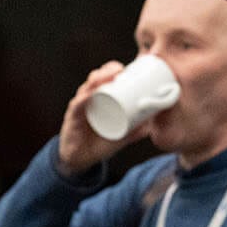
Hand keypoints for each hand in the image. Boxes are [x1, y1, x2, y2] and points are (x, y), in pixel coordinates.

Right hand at [56, 62, 147, 176]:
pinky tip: (89, 95)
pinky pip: (77, 106)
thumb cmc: (99, 142)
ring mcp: (79, 108)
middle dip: (107, 71)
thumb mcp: (121, 135)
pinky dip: (83, 100)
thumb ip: (136, 130)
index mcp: (97, 99)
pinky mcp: (73, 118)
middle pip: (95, 79)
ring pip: (86, 88)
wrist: (81, 159)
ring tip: (110, 77)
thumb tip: (154, 126)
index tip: (126, 67)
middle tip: (121, 70)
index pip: (103, 78)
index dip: (112, 69)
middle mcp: (86, 99)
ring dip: (98, 80)